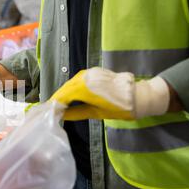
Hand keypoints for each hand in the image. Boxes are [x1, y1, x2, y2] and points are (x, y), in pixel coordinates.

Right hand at [49, 68, 170, 120]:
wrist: (139, 96)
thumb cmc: (119, 108)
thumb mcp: (96, 113)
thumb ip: (76, 113)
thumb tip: (62, 116)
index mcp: (83, 88)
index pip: (62, 96)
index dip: (55, 105)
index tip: (49, 113)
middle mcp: (84, 77)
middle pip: (65, 89)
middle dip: (59, 99)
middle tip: (53, 110)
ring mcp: (89, 73)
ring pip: (71, 83)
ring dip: (65, 93)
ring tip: (61, 105)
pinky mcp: (94, 72)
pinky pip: (78, 80)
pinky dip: (73, 88)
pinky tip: (72, 96)